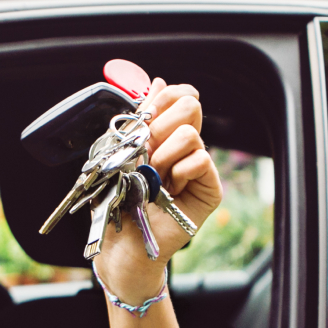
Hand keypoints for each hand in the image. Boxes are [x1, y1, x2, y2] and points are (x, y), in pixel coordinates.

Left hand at [95, 78, 222, 304]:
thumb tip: (157, 81)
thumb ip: (141, 119)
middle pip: (190, 105)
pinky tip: (168, 190)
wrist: (121, 245)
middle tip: (146, 156)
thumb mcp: (122, 155)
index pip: (180, 96)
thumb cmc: (118, 204)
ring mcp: (198, 169)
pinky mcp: (209, 190)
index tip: (145, 120)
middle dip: (159, 127)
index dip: (163, 99)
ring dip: (163, 156)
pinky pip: (201, 159)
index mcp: (165, 136)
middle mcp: (185, 149)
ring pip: (190, 133)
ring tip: (153, 179)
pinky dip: (179, 172)